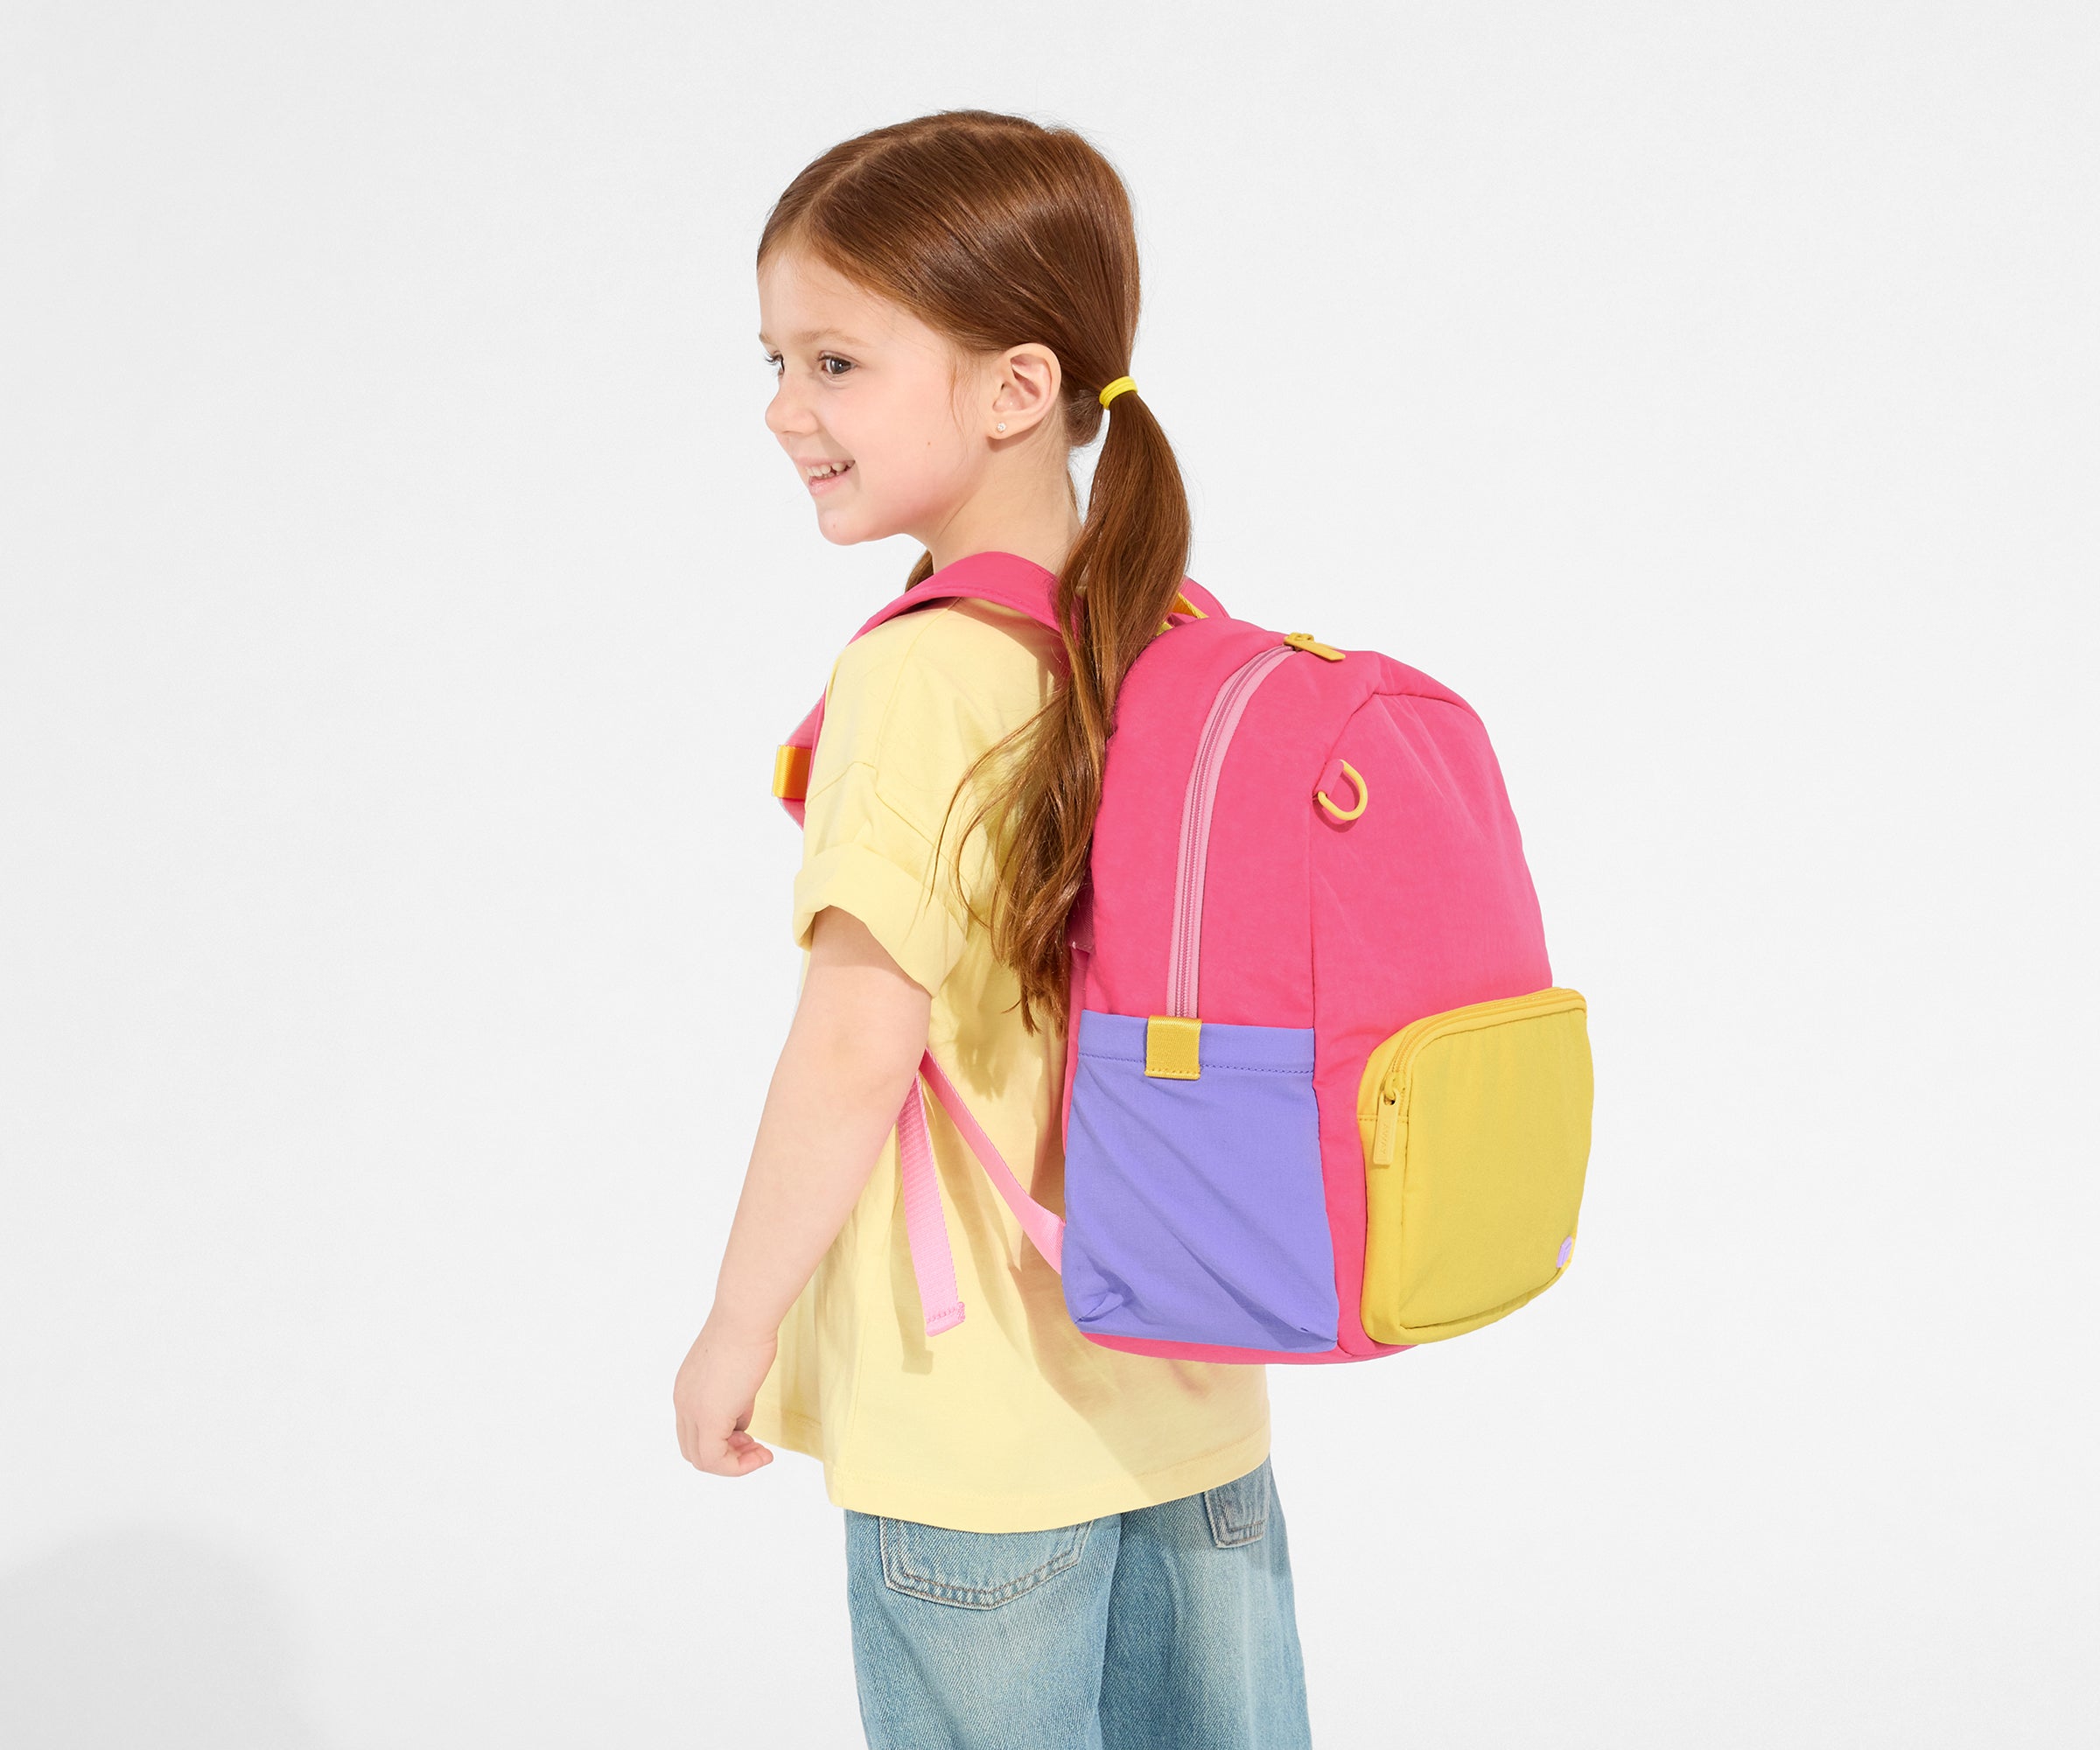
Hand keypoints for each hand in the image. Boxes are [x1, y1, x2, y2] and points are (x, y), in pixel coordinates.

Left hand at [673, 1316, 778, 1476]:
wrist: (745, 1317)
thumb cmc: (748, 1333)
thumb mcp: (738, 1374)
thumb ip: (735, 1400)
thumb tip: (741, 1423)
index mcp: (686, 1389)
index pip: (694, 1431)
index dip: (723, 1440)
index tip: (750, 1435)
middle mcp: (682, 1402)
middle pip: (694, 1450)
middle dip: (727, 1455)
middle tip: (755, 1446)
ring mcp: (692, 1410)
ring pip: (702, 1460)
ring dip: (734, 1464)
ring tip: (761, 1453)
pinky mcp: (708, 1417)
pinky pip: (716, 1460)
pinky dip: (738, 1466)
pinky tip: (763, 1454)